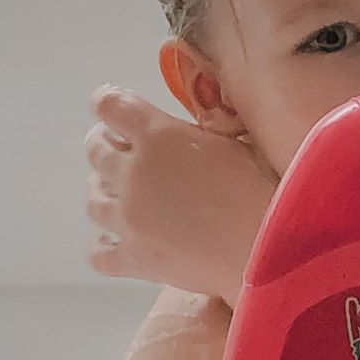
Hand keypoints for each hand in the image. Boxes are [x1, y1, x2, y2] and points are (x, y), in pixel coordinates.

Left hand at [85, 86, 277, 306]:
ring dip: (101, 189)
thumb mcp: (239, 139)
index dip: (106, 101)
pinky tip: (114, 237)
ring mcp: (128, 219)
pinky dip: (102, 242)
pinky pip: (97, 252)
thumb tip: (202, 122)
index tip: (107, 102)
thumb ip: (210, 127)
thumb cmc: (263, 185)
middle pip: (96, 151)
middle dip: (103, 142)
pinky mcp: (132, 259)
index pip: (112, 107)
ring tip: (114, 189)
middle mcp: (134, 173)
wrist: (266, 244)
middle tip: (115, 144)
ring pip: (92, 199)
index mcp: (159, 135)